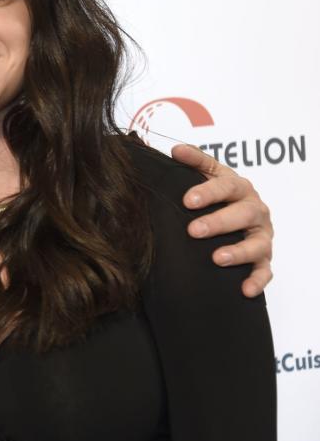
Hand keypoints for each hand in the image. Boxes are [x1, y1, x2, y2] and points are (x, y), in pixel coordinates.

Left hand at [172, 143, 272, 296]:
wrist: (236, 218)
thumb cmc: (218, 196)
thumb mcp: (208, 175)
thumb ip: (195, 162)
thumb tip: (176, 149)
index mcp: (239, 188)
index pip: (226, 186)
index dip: (208, 192)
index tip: (187, 200)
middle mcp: (255, 210)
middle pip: (243, 214)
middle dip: (219, 222)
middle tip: (193, 230)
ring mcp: (262, 235)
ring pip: (257, 244)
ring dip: (239, 252)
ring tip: (217, 258)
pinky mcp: (264, 258)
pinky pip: (265, 271)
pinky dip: (257, 280)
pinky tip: (245, 290)